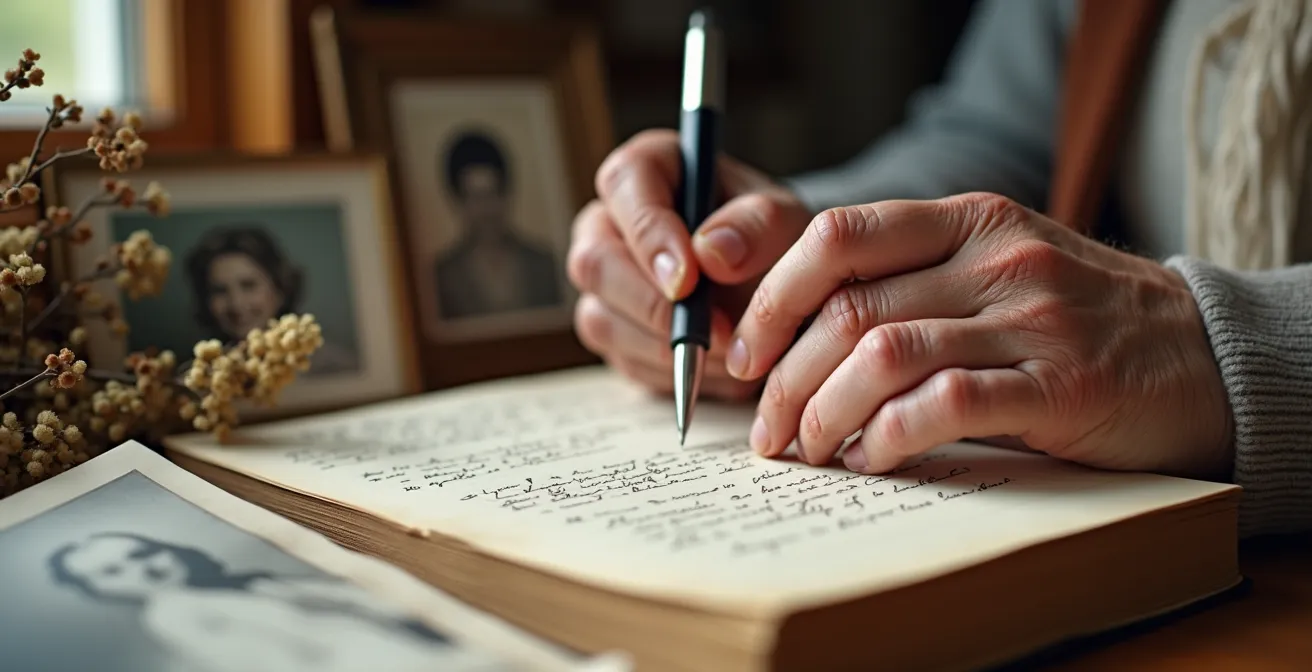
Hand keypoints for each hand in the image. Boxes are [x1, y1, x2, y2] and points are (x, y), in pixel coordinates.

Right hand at [567, 129, 811, 400]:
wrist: (779, 292)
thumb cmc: (774, 241)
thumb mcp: (786, 222)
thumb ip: (757, 225)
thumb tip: (709, 252)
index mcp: (648, 170)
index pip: (625, 185)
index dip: (650, 235)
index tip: (689, 280)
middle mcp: (611, 222)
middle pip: (594, 261)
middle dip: (653, 305)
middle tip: (714, 332)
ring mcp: (604, 280)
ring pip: (600, 318)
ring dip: (666, 345)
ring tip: (730, 351)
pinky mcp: (612, 328)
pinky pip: (621, 358)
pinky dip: (670, 372)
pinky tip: (714, 366)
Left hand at [728, 192, 1234, 479]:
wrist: (1202, 355)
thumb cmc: (1076, 320)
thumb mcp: (996, 268)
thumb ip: (913, 280)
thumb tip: (797, 339)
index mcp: (968, 220)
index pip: (837, 238)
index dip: (774, 299)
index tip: (747, 355)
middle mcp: (995, 258)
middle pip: (848, 309)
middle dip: (785, 379)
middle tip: (768, 430)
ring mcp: (1031, 319)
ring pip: (883, 356)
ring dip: (824, 414)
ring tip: (809, 450)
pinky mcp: (1059, 385)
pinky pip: (944, 406)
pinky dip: (889, 438)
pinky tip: (872, 459)